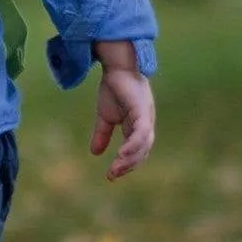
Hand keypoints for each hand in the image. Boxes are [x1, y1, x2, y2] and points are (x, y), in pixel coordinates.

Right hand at [90, 63, 154, 180]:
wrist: (116, 67)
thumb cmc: (114, 87)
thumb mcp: (105, 117)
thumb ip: (102, 134)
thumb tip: (94, 153)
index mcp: (138, 126)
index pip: (137, 151)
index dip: (126, 164)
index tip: (110, 175)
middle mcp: (145, 124)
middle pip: (143, 151)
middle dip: (128, 165)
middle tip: (112, 175)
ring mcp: (146, 117)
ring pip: (144, 144)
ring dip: (131, 158)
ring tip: (117, 167)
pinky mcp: (142, 111)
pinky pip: (141, 133)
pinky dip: (133, 145)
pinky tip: (122, 154)